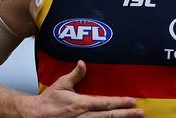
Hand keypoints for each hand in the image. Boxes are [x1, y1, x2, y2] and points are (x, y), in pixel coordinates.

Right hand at [15, 60, 142, 117]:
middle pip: (109, 116)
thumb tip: (83, 63)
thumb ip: (75, 75)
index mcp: (80, 104)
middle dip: (126, 115)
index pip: (105, 103)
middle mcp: (83, 117)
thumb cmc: (48, 101)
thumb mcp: (61, 84)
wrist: (35, 116)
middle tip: (140, 112)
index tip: (132, 101)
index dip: (120, 102)